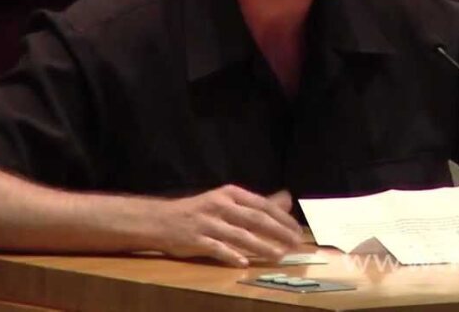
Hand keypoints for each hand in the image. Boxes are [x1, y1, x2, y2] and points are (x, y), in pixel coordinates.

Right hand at [154, 185, 301, 266]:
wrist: (160, 220)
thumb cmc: (199, 211)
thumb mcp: (227, 201)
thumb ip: (256, 204)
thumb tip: (286, 199)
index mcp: (230, 194)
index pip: (262, 205)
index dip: (282, 218)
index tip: (297, 230)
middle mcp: (220, 206)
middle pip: (255, 219)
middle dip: (278, 232)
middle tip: (295, 244)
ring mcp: (207, 223)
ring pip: (240, 235)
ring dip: (261, 246)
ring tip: (278, 256)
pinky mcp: (195, 240)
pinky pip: (217, 249)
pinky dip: (231, 255)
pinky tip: (244, 263)